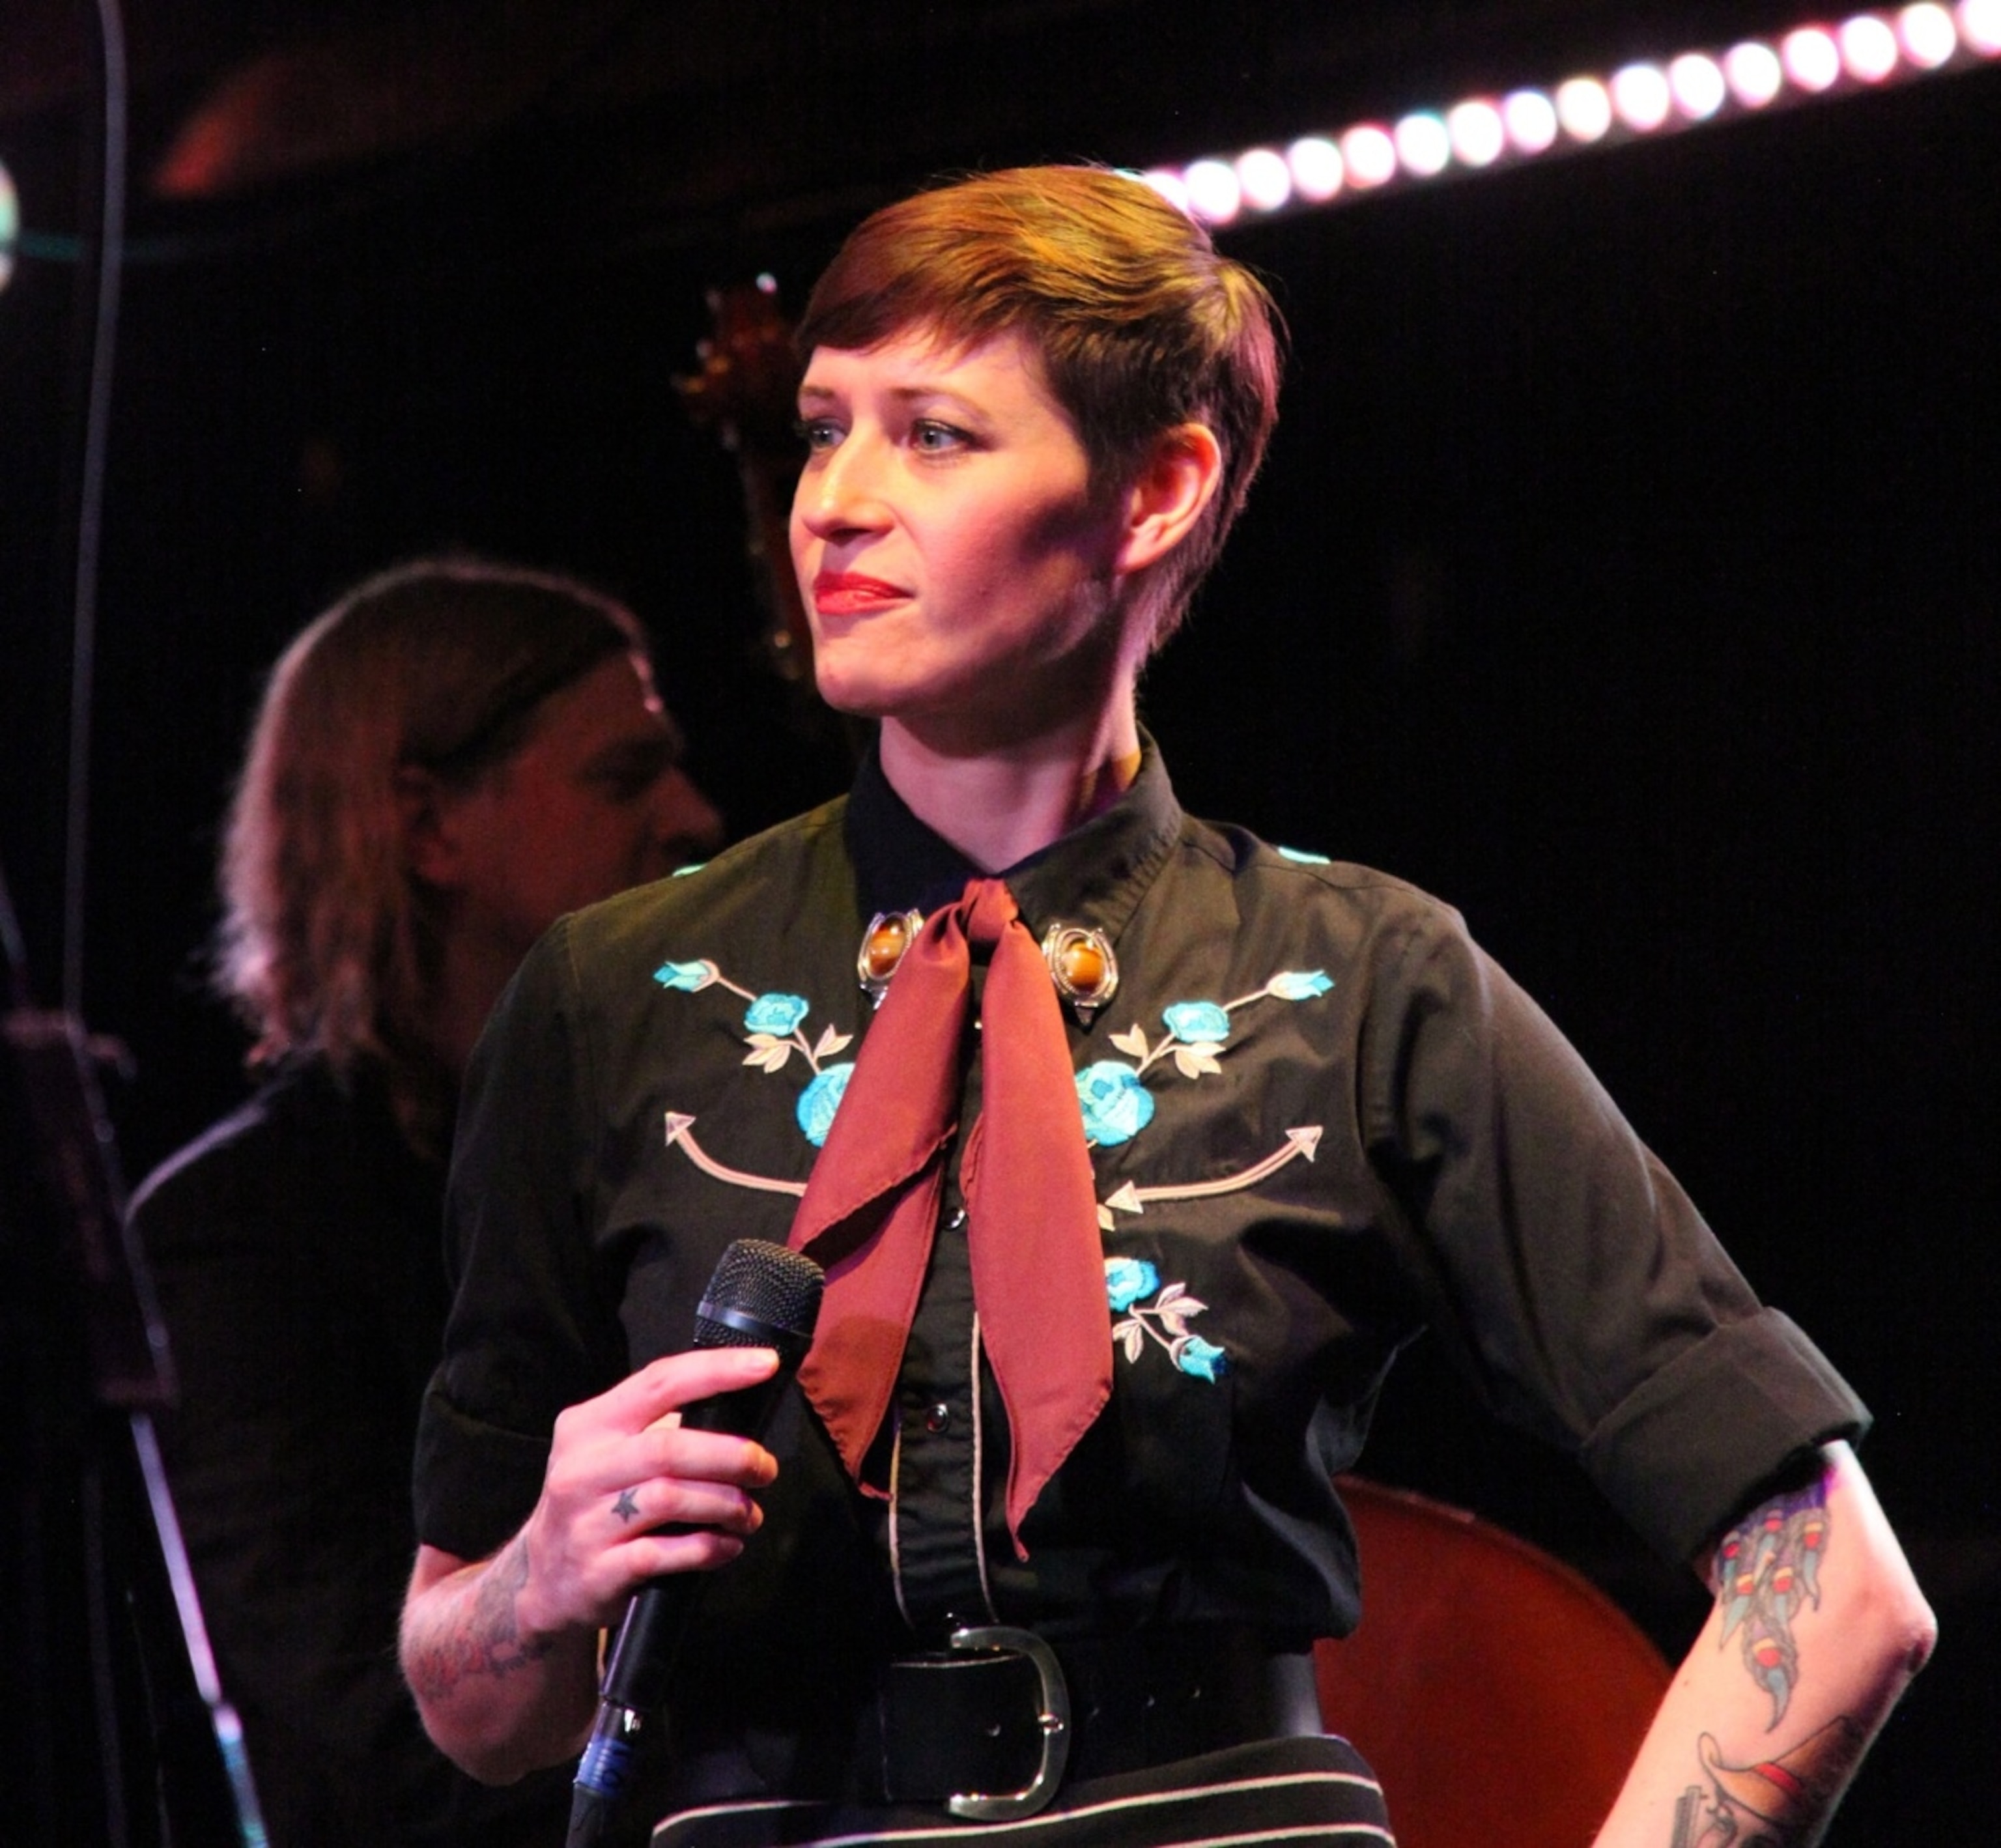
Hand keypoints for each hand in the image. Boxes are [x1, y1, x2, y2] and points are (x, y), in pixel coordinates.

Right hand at [512, 1347, 781, 1639]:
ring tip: (749, 1513)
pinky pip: (665, 1553)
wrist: (541, 1581)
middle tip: (764, 1468)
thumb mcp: (607, 1452)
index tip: (764, 1364)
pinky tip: (726, 1546)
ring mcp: (586, 1522)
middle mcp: (582, 1468)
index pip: (659, 1383)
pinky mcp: (598, 1571)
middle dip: (731, 1455)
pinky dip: (707, 1547)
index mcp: (589, 1425)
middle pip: (669, 1447)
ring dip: (726, 1504)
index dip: (716, 1370)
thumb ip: (659, 1428)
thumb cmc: (594, 1503)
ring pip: (670, 1498)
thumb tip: (737, 1409)